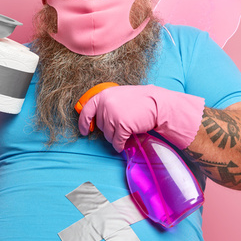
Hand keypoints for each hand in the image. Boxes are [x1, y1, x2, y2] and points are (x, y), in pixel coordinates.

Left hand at [78, 84, 204, 151]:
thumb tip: (97, 118)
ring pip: (108, 135)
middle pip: (100, 126)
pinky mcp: (122, 125)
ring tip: (126, 132)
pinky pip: (117, 141)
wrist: (157, 103)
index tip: (84, 131)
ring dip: (115, 138)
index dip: (83, 122)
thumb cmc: (141, 100)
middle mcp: (106, 104)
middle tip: (121, 127)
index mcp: (104, 95)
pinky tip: (124, 145)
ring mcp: (113, 115)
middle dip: (109, 130)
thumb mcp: (120, 96)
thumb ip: (107, 104)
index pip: (86, 110)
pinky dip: (120, 145)